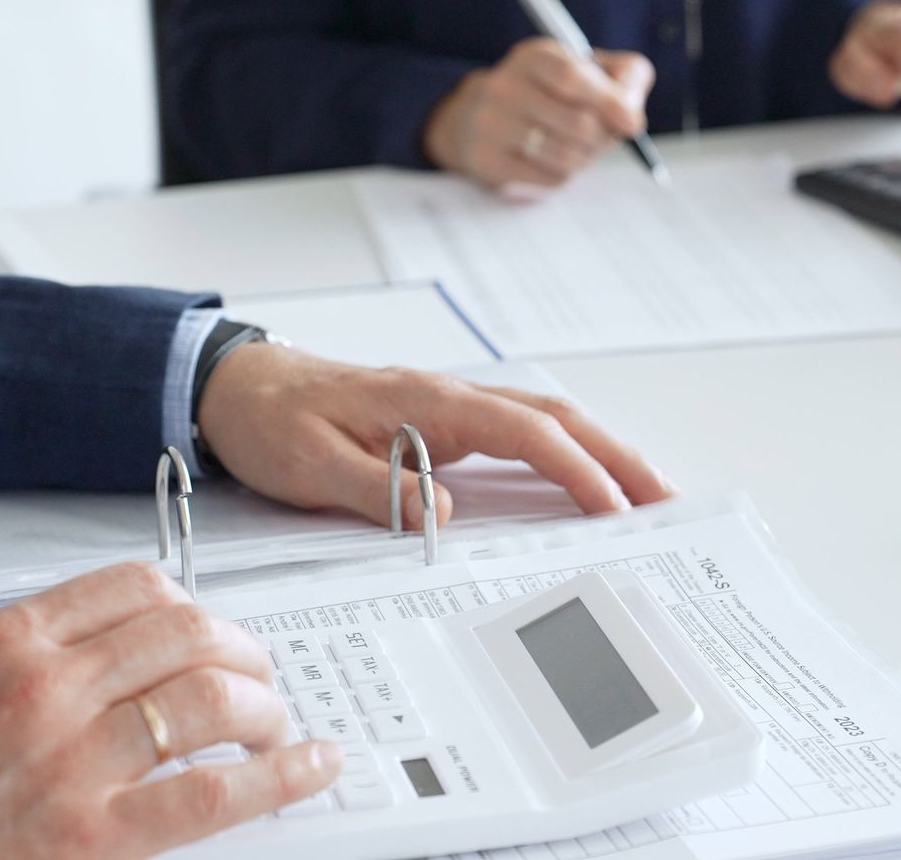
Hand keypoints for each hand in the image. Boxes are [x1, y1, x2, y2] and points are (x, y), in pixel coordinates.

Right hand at [0, 563, 339, 859]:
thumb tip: (33, 661)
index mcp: (3, 648)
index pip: (131, 589)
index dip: (188, 604)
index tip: (204, 623)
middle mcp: (46, 691)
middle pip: (186, 634)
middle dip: (239, 649)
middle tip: (255, 673)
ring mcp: (74, 762)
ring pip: (209, 700)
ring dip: (262, 706)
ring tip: (276, 724)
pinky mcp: (96, 835)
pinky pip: (213, 793)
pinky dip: (279, 776)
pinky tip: (309, 766)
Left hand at [198, 343, 674, 527]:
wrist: (234, 386)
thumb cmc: (269, 420)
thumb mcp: (310, 465)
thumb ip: (378, 488)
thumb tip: (442, 513)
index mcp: (425, 401)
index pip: (523, 431)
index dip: (575, 468)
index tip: (612, 505)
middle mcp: (447, 397)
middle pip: (555, 416)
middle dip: (617, 455)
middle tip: (666, 498)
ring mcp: (448, 408)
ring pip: (544, 419)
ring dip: (599, 451)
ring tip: (644, 493)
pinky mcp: (440, 422)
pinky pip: (519, 431)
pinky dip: (564, 451)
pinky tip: (582, 478)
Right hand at [423, 36, 655, 188]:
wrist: (480, 116)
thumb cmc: (551, 92)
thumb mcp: (588, 68)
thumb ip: (626, 76)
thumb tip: (632, 116)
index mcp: (533, 57)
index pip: (572, 77)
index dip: (609, 101)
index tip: (633, 123)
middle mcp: (504, 86)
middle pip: (578, 124)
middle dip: (605, 137)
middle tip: (606, 136)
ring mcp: (490, 125)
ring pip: (567, 156)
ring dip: (587, 158)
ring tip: (581, 147)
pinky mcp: (487, 161)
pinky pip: (549, 179)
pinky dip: (564, 175)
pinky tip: (553, 160)